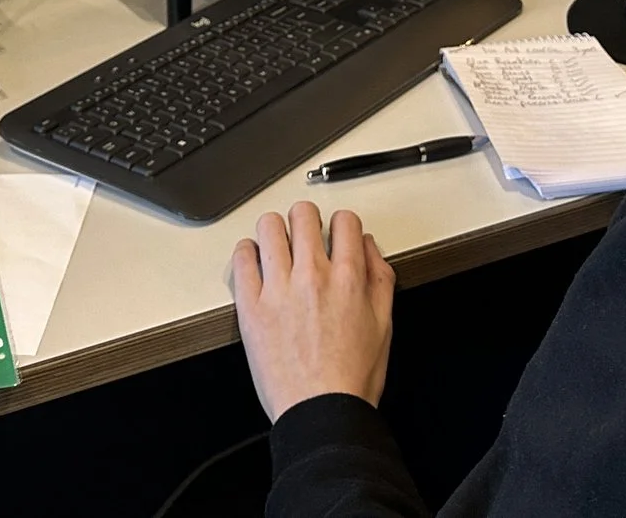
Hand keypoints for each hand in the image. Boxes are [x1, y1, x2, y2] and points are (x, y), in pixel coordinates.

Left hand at [229, 200, 395, 419]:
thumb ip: (380, 277)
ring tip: (276, 246)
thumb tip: (368, 247)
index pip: (345, 220)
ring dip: (274, 230)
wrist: (321, 412)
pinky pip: (241, 259)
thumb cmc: (351, 378)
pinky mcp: (251, 306)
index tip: (335, 234)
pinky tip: (254, 263)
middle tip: (304, 235)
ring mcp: (279, 289)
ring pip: (269, 226)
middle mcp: (313, 276)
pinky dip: (246, 253)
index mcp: (348, 278)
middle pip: (303, 213)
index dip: (342, 223)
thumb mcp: (384, 325)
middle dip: (306, 219)